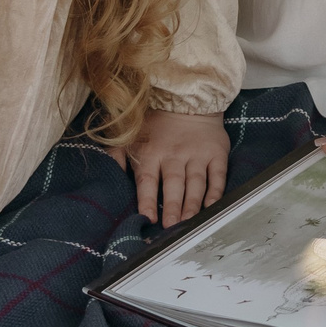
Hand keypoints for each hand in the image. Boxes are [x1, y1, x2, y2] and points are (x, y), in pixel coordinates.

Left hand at [114, 109, 228, 226]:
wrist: (189, 101)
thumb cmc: (155, 123)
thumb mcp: (130, 137)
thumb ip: (116, 157)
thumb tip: (108, 176)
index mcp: (151, 153)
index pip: (148, 181)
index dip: (147, 200)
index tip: (148, 218)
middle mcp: (175, 155)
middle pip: (173, 184)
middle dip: (173, 206)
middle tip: (172, 226)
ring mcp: (197, 155)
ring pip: (195, 183)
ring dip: (192, 203)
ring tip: (190, 221)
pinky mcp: (216, 154)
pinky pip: (217, 176)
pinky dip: (215, 192)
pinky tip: (211, 206)